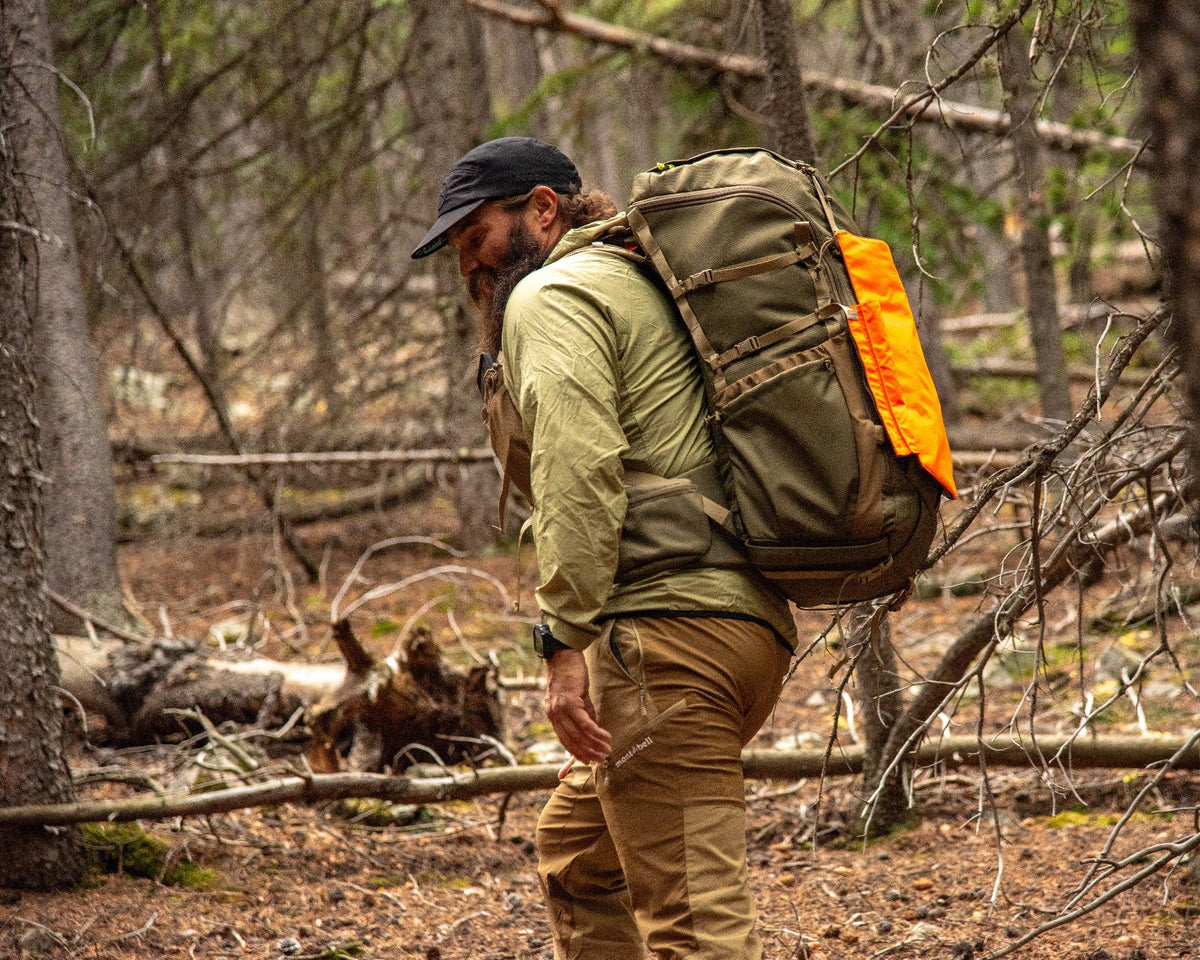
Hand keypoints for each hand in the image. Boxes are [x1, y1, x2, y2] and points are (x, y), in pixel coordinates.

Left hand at [544, 649, 610, 763]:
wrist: (563, 656)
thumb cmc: (570, 674)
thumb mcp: (576, 697)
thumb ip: (584, 713)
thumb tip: (594, 729)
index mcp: (553, 715)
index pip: (565, 740)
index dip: (577, 753)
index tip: (589, 761)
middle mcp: (554, 715)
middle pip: (571, 741)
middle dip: (588, 753)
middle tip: (601, 759)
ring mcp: (561, 709)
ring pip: (579, 735)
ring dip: (594, 745)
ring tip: (607, 750)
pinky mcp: (570, 702)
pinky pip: (585, 723)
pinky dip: (596, 732)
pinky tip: (605, 737)